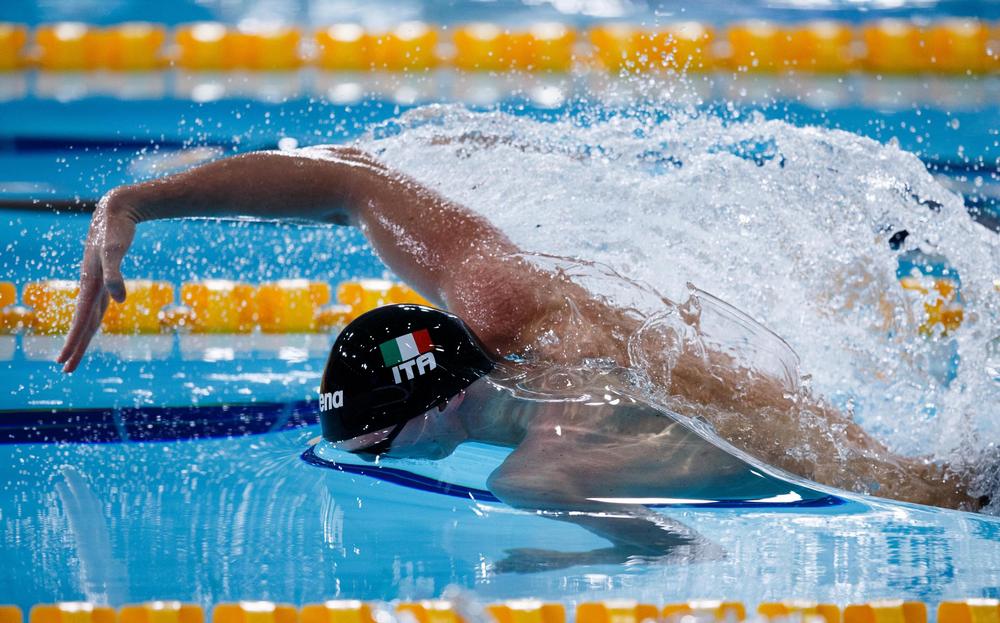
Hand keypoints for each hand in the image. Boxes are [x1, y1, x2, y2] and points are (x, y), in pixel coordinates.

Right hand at [58, 191, 137, 372]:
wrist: (115, 210)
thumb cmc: (115, 229)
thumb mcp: (116, 251)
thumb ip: (116, 274)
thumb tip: (120, 300)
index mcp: (90, 284)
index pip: (81, 321)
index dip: (73, 342)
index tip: (64, 362)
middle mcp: (91, 286)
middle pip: (83, 323)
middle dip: (76, 347)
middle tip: (66, 369)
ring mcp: (97, 282)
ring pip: (89, 315)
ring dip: (82, 335)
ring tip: (74, 353)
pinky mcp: (104, 276)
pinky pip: (96, 304)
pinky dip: (92, 318)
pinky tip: (93, 321)